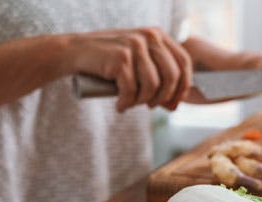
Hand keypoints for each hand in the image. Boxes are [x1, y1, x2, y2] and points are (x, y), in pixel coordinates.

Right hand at [67, 27, 191, 111]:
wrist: (77, 52)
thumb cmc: (110, 62)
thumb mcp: (138, 63)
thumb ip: (158, 75)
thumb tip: (176, 104)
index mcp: (158, 35)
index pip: (184, 62)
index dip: (183, 87)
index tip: (173, 104)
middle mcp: (149, 37)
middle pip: (172, 76)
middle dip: (164, 97)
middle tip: (150, 107)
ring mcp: (135, 46)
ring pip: (153, 85)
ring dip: (142, 102)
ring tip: (130, 104)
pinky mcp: (121, 58)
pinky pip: (132, 90)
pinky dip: (126, 103)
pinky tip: (120, 106)